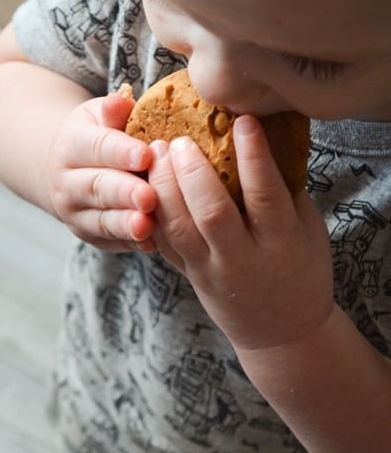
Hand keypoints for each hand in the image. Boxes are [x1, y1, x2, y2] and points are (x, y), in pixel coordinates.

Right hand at [47, 91, 157, 251]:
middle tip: (149, 196)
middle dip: (124, 193)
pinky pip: (111, 242)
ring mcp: (76, 213)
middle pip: (97, 187)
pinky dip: (131, 244)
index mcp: (71, 145)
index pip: (97, 147)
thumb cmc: (97, 136)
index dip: (121, 152)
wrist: (65, 170)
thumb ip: (114, 112)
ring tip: (146, 225)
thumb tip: (122, 99)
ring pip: (101, 220)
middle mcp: (67, 182)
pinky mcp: (89, 236)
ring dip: (125, 224)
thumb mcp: (99, 116)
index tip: (147, 155)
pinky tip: (152, 244)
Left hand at [148, 115, 333, 350]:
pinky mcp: (189, 275)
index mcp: (282, 244)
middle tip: (178, 139)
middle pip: (211, 213)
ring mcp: (212, 271)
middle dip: (192, 172)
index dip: (254, 158)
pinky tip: (144, 182)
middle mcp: (244, 259)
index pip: (266, 196)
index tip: (243, 121)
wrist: (282, 331)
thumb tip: (270, 135)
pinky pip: (163, 244)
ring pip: (178, 228)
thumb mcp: (308, 231)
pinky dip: (150, 212)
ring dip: (163, 187)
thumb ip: (289, 191)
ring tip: (154, 152)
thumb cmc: (301, 269)